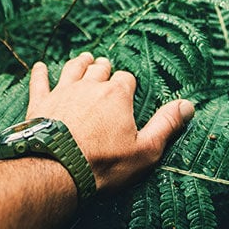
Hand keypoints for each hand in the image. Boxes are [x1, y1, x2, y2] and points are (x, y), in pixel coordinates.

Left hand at [26, 52, 193, 191]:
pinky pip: (40, 82)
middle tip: (105, 68)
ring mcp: (63, 92)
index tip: (128, 91)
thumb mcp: (145, 149)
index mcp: (117, 95)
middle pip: (99, 69)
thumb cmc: (104, 163)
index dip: (128, 84)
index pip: (126, 79)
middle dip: (104, 69)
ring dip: (79, 63)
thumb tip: (188, 105)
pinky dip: (40, 73)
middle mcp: (90, 86)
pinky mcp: (41, 103)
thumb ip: (166, 124)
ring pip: (72, 68)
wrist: (58, 170)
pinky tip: (40, 67)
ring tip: (84, 59)